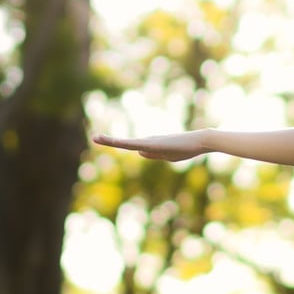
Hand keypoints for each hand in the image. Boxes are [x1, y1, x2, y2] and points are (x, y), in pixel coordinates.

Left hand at [93, 131, 210, 161]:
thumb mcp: (168, 155)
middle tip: (95, 137)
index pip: (133, 146)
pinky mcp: (152, 144)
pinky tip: (111, 142)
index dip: (120, 143)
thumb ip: (153, 154)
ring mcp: (149, 143)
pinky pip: (133, 144)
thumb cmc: (187, 148)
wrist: (199, 140)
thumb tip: (138, 152)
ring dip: (111, 141)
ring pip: (126, 142)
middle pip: (125, 142)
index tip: (108, 141)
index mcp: (151, 145)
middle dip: (110, 141)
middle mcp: (148, 142)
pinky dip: (122, 143)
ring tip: (95, 138)